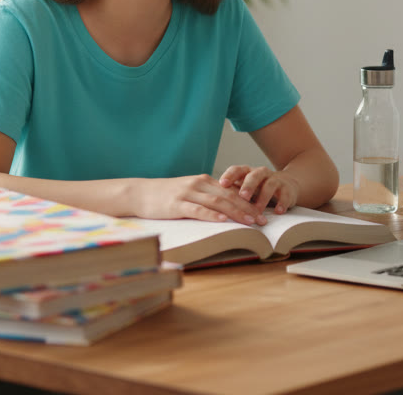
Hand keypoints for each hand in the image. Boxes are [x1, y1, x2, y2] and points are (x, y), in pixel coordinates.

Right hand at [134, 175, 268, 224]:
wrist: (139, 193)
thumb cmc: (165, 195)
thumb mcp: (189, 191)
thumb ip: (206, 195)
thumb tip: (227, 207)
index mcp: (204, 181)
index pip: (232, 191)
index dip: (249, 201)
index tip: (262, 212)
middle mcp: (198, 184)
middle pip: (229, 196)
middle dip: (248, 208)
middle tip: (263, 220)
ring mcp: (187, 193)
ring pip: (217, 203)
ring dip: (236, 212)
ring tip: (250, 222)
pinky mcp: (176, 204)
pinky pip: (197, 210)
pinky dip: (211, 215)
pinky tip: (222, 221)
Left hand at [218, 165, 301, 214]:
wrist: (286, 185)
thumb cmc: (257, 189)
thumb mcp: (243, 188)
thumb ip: (231, 193)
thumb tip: (209, 203)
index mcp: (247, 172)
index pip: (237, 170)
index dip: (229, 175)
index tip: (222, 183)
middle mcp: (261, 173)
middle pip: (254, 176)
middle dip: (248, 186)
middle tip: (242, 196)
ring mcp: (275, 180)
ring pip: (269, 185)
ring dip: (263, 197)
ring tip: (258, 209)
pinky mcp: (287, 189)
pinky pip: (285, 195)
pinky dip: (282, 203)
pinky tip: (278, 211)